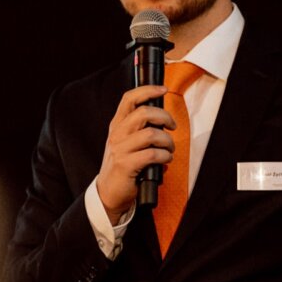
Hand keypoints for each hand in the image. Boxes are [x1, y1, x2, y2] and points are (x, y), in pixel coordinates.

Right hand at [95, 85, 174, 222]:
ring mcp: (120, 149)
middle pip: (144, 112)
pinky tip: (165, 161)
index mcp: (117, 125)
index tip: (163, 90)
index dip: (148, 90)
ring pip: (152, 134)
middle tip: (172, 126)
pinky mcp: (126, 164)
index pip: (129, 98)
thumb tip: (163, 119)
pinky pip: (153, 154)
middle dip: (165, 117)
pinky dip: (165, 157)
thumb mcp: (125, 142)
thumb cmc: (123, 166)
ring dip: (168, 141)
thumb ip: (139, 129)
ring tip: (169, 149)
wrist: (109, 192)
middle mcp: (117, 134)